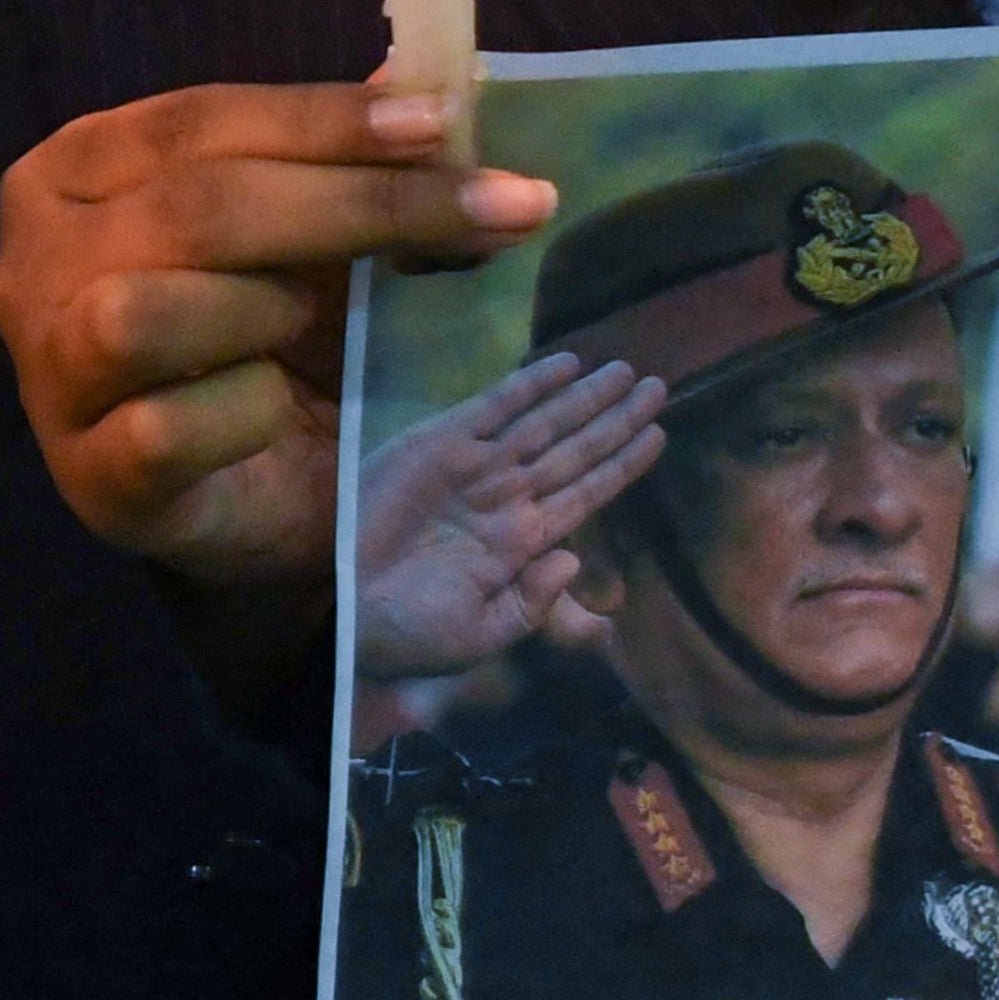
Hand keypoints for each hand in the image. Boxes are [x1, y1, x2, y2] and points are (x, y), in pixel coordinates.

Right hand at [0, 83, 555, 589]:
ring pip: (140, 313)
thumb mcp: (315, 232)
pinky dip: (243, 413)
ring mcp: (48, 377)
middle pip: (190, 209)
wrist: (268, 494)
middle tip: (494, 210)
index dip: (321, 120)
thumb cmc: (280, 340)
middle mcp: (33, 265)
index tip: (442, 122)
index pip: (193, 123)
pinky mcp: (88, 478)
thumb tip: (423, 78)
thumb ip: (348, 160)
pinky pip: (163, 429)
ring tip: (311, 324)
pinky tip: (277, 414)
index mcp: (74, 173)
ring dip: (260, 309)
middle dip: (354, 205)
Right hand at [354, 349, 661, 680]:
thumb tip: (575, 559)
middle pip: (576, 451)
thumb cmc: (406, 631)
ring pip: (545, 424)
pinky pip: (494, 407)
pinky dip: (529, 385)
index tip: (658, 434)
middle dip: (616, 420)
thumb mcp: (482, 635)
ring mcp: (474, 468)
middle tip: (659, 387)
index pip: (587, 494)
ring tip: (628, 372)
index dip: (624, 464)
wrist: (339, 607)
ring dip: (586, 397)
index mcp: (523, 544)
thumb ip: (534, 604)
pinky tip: (567, 364)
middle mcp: (507, 498)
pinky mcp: (438, 443)